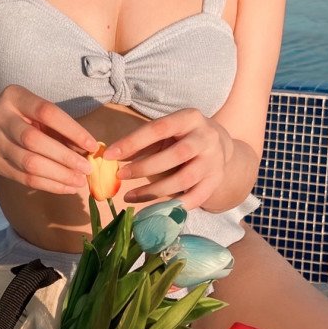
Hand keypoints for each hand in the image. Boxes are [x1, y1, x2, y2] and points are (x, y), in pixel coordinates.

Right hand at [0, 85, 98, 194]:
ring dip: (59, 175)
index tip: (92, 145)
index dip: (72, 129)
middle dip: (65, 157)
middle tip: (87, 168)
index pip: (46, 112)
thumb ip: (58, 126)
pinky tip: (66, 187)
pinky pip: (24, 179)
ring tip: (79, 181)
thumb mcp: (35, 109)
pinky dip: (49, 185)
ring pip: (29, 164)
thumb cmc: (20, 115)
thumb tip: (88, 149)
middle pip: (34, 141)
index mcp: (14, 97)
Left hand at [102, 109, 233, 209]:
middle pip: (175, 155)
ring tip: (130, 197)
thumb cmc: (181, 137)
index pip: (159, 128)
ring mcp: (213, 161)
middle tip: (120, 176)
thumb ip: (141, 143)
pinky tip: (155, 210)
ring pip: (184, 180)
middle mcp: (205, 138)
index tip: (109, 155)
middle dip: (144, 167)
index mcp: (189, 118)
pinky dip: (174, 206)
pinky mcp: (215, 181)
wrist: (218, 146)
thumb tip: (112, 156)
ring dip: (154, 191)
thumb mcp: (165, 132)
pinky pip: (195, 198)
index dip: (132, 142)